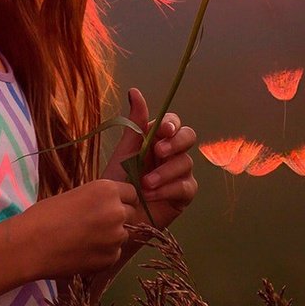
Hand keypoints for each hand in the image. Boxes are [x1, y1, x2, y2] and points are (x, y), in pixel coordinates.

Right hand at [17, 178, 139, 279]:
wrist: (30, 245)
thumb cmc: (45, 215)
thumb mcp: (75, 195)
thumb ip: (98, 200)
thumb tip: (110, 207)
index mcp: (108, 190)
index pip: (132, 194)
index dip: (123, 200)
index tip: (114, 206)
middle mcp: (117, 212)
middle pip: (131, 214)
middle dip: (118, 219)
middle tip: (97, 225)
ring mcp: (116, 238)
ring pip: (122, 236)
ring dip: (110, 238)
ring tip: (85, 241)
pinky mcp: (110, 259)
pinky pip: (113, 254)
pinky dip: (102, 255)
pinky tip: (82, 254)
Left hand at [104, 87, 199, 231]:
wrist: (115, 216)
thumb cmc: (118, 183)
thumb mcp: (124, 152)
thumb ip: (135, 124)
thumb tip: (134, 90)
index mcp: (157, 140)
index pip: (173, 123)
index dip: (171, 124)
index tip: (163, 130)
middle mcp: (172, 153)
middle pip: (189, 137)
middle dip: (176, 142)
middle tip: (159, 152)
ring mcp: (180, 173)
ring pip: (185, 162)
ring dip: (165, 172)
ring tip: (145, 184)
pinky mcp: (184, 194)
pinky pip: (186, 185)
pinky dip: (168, 189)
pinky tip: (151, 195)